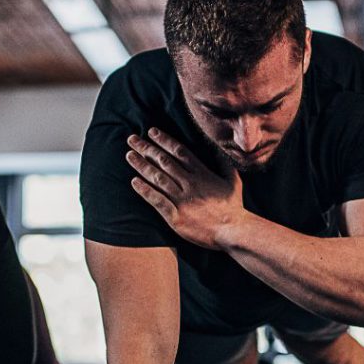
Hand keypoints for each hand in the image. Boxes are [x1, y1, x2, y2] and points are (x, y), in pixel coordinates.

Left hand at [126, 128, 245, 249]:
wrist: (233, 231)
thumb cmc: (233, 208)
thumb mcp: (233, 182)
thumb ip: (225, 165)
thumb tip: (219, 150)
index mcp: (202, 174)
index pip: (179, 152)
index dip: (164, 140)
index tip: (151, 132)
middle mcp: (190, 184)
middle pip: (164, 161)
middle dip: (147, 148)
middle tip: (132, 139)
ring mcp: (182, 200)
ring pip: (158, 178)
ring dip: (142, 165)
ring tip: (129, 156)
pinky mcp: (176, 216)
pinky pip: (157, 200)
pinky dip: (145, 190)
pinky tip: (134, 182)